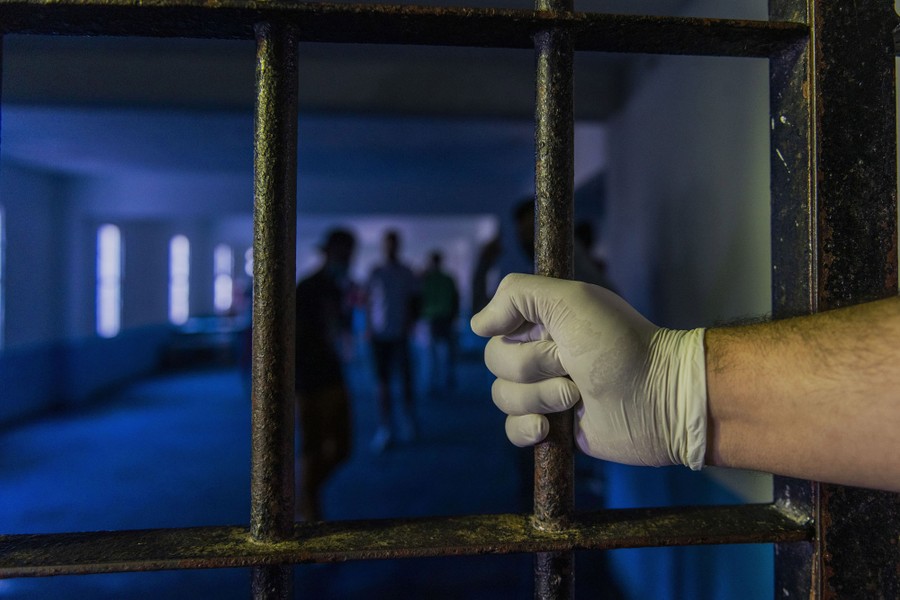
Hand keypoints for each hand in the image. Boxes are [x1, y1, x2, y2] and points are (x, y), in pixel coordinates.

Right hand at [470, 273, 707, 469]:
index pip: (496, 327)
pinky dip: (526, 430)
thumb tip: (476, 325)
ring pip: (503, 398)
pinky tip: (551, 428)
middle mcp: (542, 354)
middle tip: (572, 366)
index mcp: (544, 322)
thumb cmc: (620, 345)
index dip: (516, 335)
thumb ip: (517, 295)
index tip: (551, 335)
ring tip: (577, 397)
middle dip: (533, 368)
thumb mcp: (571, 301)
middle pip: (495, 364)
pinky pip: (513, 430)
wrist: (660, 399)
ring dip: (540, 398)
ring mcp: (546, 392)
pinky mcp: (553, 428)